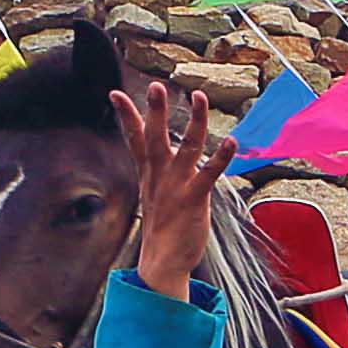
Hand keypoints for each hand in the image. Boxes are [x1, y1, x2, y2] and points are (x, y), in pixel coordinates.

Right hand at [113, 76, 230, 297]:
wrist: (162, 263)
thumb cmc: (162, 230)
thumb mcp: (153, 196)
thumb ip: (157, 175)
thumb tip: (156, 162)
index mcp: (149, 175)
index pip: (134, 139)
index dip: (126, 116)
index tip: (115, 93)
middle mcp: (160, 177)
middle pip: (154, 137)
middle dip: (154, 110)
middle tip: (155, 85)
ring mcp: (176, 187)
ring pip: (186, 147)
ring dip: (195, 121)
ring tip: (198, 96)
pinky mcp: (194, 199)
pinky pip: (209, 174)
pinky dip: (221, 157)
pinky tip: (231, 140)